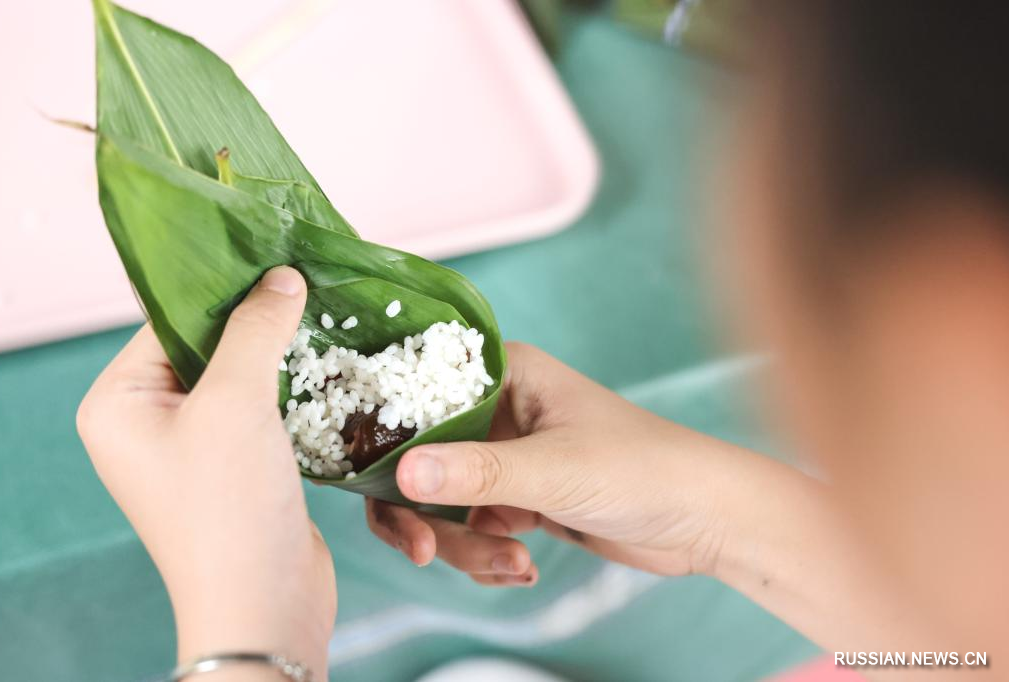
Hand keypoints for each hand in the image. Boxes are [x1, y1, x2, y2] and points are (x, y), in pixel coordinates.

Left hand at [77, 267, 333, 679]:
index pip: (170, 319)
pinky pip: (261, 408)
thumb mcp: (235, 404)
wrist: (264, 604)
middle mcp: (147, 421)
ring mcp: (193, 446)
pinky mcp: (236, 465)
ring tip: (326, 315)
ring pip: (240, 376)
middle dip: (258, 319)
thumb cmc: (228, 507)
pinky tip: (328, 365)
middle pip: (207, 344)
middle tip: (308, 280)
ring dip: (280, 353)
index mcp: (118, 403)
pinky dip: (291, 388)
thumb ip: (255, 330)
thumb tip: (282, 277)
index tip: (276, 253)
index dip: (224, 286)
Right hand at [366, 342, 748, 585]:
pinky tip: (522, 567)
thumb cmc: (642, 468)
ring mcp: (503, 456)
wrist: (701, 520)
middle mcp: (496, 410)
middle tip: (427, 552)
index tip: (380, 483)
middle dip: (420, 514)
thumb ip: (476, 473)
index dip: (386, 437)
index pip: (417, 394)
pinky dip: (486, 556)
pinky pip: (470, 530)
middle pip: (417, 458)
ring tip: (512, 564)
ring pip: (441, 504)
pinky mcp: (516, 498)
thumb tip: (400, 473)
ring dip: (464, 545)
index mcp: (503, 375)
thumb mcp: (554, 469)